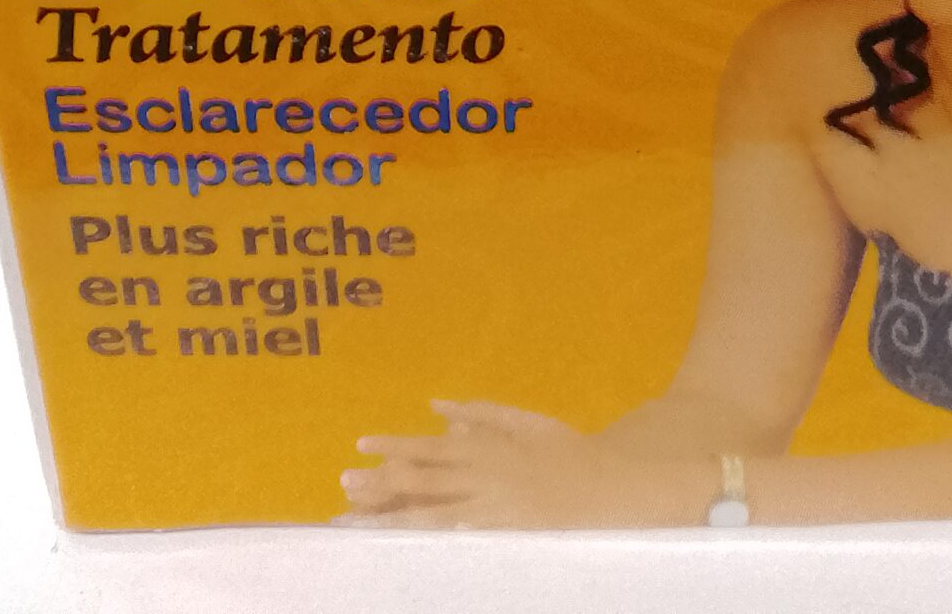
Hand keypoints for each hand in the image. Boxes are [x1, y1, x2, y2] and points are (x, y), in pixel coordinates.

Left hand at [343, 401, 699, 530]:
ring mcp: (490, 508)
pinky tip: (407, 546)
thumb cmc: (565, 452)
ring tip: (357, 520)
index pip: (428, 448)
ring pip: (431, 512)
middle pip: (421, 481)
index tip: (359, 446)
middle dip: (380, 485)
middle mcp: (481, 475)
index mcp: (484, 446)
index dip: (392, 447)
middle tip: (342, 488)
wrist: (608, 483)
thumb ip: (480, 413)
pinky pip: (461, 537)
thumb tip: (436, 406)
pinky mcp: (502, 533)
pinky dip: (433, 540)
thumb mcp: (522, 422)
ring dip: (392, 515)